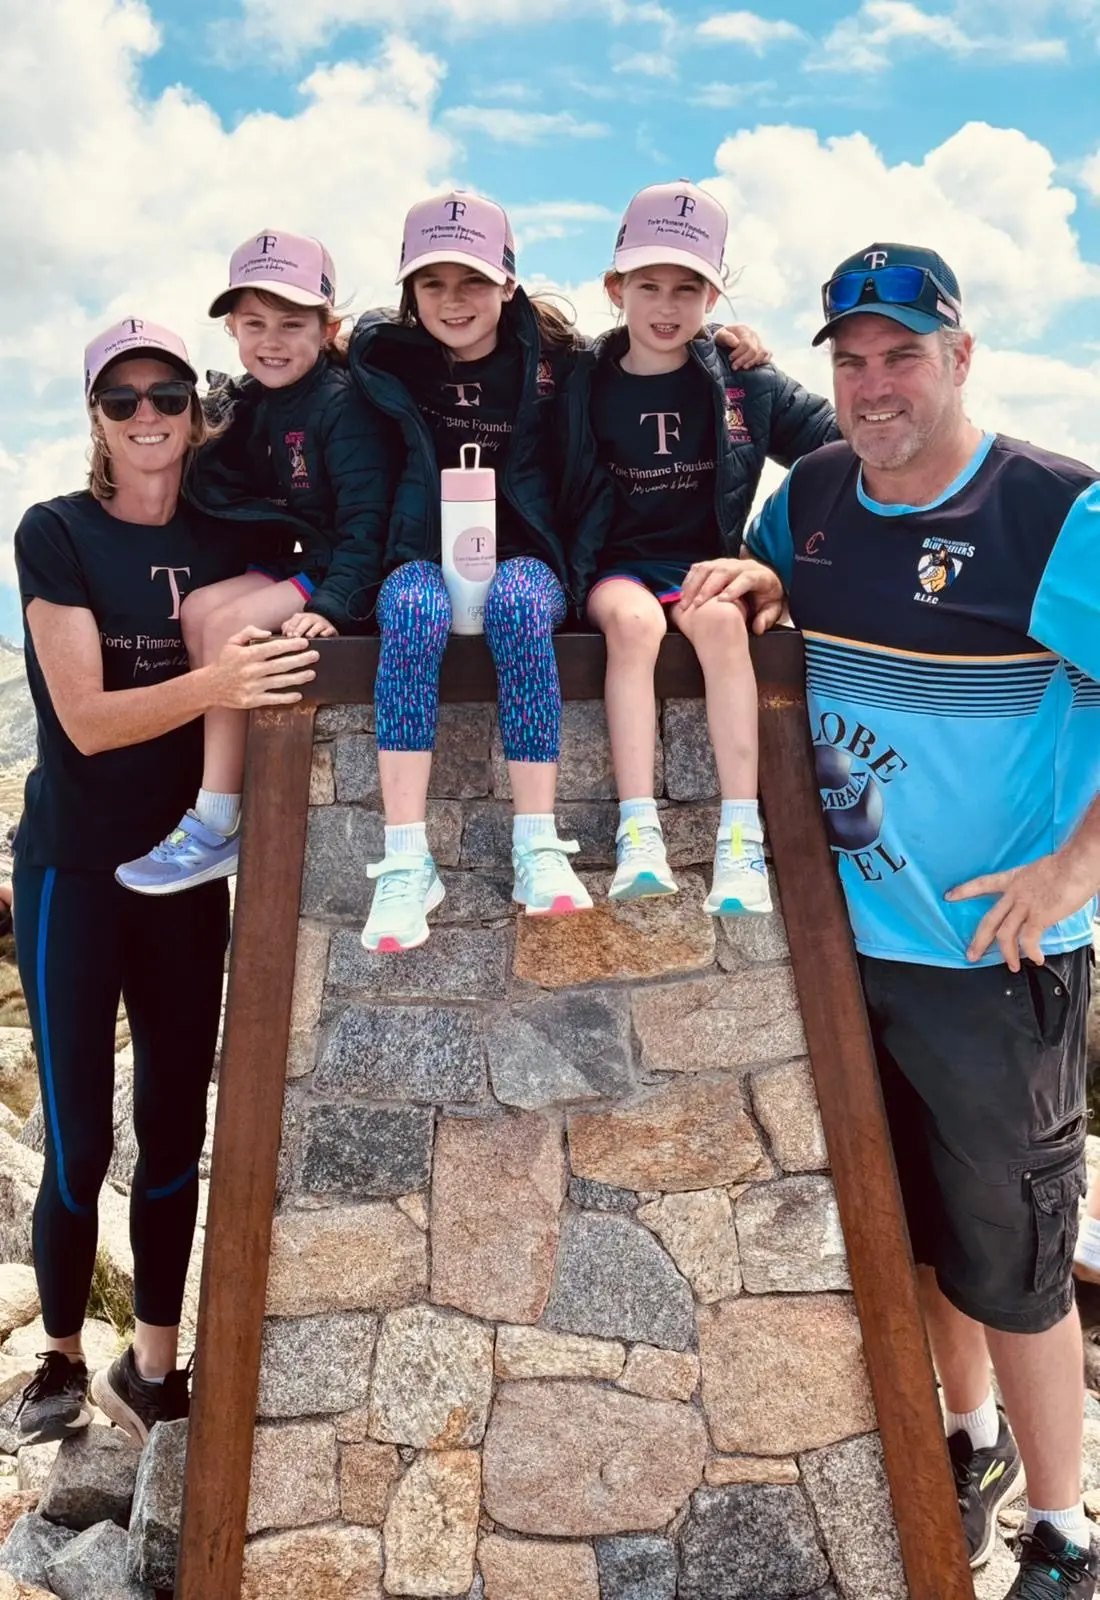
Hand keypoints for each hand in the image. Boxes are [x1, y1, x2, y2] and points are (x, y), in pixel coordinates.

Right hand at [207, 626, 317, 709]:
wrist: (210, 686)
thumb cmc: (225, 662)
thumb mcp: (232, 642)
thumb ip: (249, 632)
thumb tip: (268, 633)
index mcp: (247, 655)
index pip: (273, 648)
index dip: (290, 645)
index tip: (304, 643)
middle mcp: (251, 670)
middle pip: (281, 665)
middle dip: (300, 660)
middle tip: (315, 656)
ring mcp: (252, 686)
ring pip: (280, 682)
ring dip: (298, 678)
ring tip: (312, 673)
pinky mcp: (252, 700)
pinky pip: (273, 699)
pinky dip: (286, 698)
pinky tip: (298, 695)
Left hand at [283, 612, 337, 638]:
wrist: (325, 624)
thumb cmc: (306, 628)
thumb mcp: (296, 625)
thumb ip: (288, 627)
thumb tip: (283, 633)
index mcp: (302, 617)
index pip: (296, 619)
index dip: (291, 627)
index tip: (288, 635)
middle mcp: (312, 618)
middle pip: (306, 621)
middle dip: (300, 628)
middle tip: (296, 636)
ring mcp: (322, 623)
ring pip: (318, 625)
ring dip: (313, 630)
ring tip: (308, 636)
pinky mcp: (331, 629)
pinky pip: (329, 629)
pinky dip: (326, 632)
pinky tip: (323, 635)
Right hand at [679, 558, 784, 632]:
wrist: (764, 584)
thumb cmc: (767, 599)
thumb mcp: (773, 609)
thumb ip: (767, 618)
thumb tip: (758, 627)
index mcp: (760, 575)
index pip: (746, 578)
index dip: (733, 588)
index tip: (721, 601)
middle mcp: (742, 565)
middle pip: (723, 570)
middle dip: (708, 587)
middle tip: (697, 604)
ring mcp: (727, 563)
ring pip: (708, 567)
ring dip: (694, 584)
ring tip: (685, 601)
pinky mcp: (716, 564)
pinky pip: (700, 568)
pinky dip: (690, 580)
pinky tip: (683, 595)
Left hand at [714, 322, 771, 369]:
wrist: (725, 337)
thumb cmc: (722, 337)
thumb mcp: (720, 334)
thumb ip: (726, 337)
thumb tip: (736, 343)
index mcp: (744, 330)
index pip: (746, 344)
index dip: (738, 353)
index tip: (730, 359)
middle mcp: (753, 335)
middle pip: (754, 350)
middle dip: (743, 360)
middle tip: (734, 367)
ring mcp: (758, 342)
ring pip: (763, 353)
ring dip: (753, 362)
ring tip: (744, 367)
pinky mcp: (761, 348)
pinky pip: (768, 354)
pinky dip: (763, 360)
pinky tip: (755, 365)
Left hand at [945, 850, 1095, 968]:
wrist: (1078, 863)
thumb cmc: (1068, 865)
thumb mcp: (1041, 872)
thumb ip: (1034, 886)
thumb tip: (1038, 898)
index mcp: (1014, 879)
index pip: (983, 883)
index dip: (965, 890)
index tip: (949, 896)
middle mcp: (1015, 893)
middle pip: (989, 920)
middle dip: (978, 940)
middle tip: (971, 955)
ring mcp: (1025, 905)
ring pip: (1004, 935)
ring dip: (1007, 954)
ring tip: (1012, 966)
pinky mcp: (1039, 916)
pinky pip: (1028, 940)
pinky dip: (1031, 952)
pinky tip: (1036, 959)